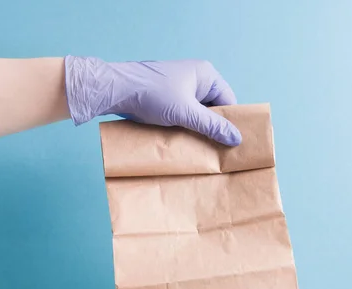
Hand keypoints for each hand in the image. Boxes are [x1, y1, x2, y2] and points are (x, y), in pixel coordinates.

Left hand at [64, 56, 241, 145]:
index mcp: (205, 74)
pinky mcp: (166, 97)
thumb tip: (236, 139)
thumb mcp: (186, 113)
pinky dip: (184, 128)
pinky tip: (184, 142)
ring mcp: (179, 88)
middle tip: (217, 150)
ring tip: (200, 148)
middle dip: (213, 128)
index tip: (233, 143)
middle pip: (213, 108)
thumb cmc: (152, 94)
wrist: (115, 89)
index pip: (228, 101)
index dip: (231, 122)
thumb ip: (212, 126)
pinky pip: (183, 115)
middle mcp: (195, 78)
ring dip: (197, 130)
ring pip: (197, 114)